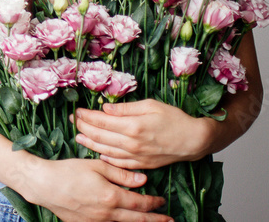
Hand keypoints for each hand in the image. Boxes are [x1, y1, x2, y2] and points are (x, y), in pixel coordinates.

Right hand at [16, 157, 172, 221]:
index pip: (139, 203)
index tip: (162, 201)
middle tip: (169, 220)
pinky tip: (125, 221)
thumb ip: (121, 174)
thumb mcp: (96, 166)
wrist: (44, 185)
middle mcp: (106, 214)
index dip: (153, 203)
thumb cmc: (68, 171)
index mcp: (111, 197)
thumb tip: (143, 181)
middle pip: (137, 220)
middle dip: (155, 220)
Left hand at [72, 99, 216, 169]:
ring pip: (106, 151)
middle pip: (100, 136)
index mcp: (132, 125)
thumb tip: (106, 108)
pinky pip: (119, 163)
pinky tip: (99, 153)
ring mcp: (136, 156)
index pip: (101, 121)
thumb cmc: (174, 119)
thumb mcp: (150, 105)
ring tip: (79, 136)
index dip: (87, 116)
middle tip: (74, 120)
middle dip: (84, 127)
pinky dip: (106, 158)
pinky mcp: (141, 164)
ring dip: (90, 143)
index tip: (77, 111)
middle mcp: (131, 143)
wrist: (193, 140)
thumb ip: (126, 108)